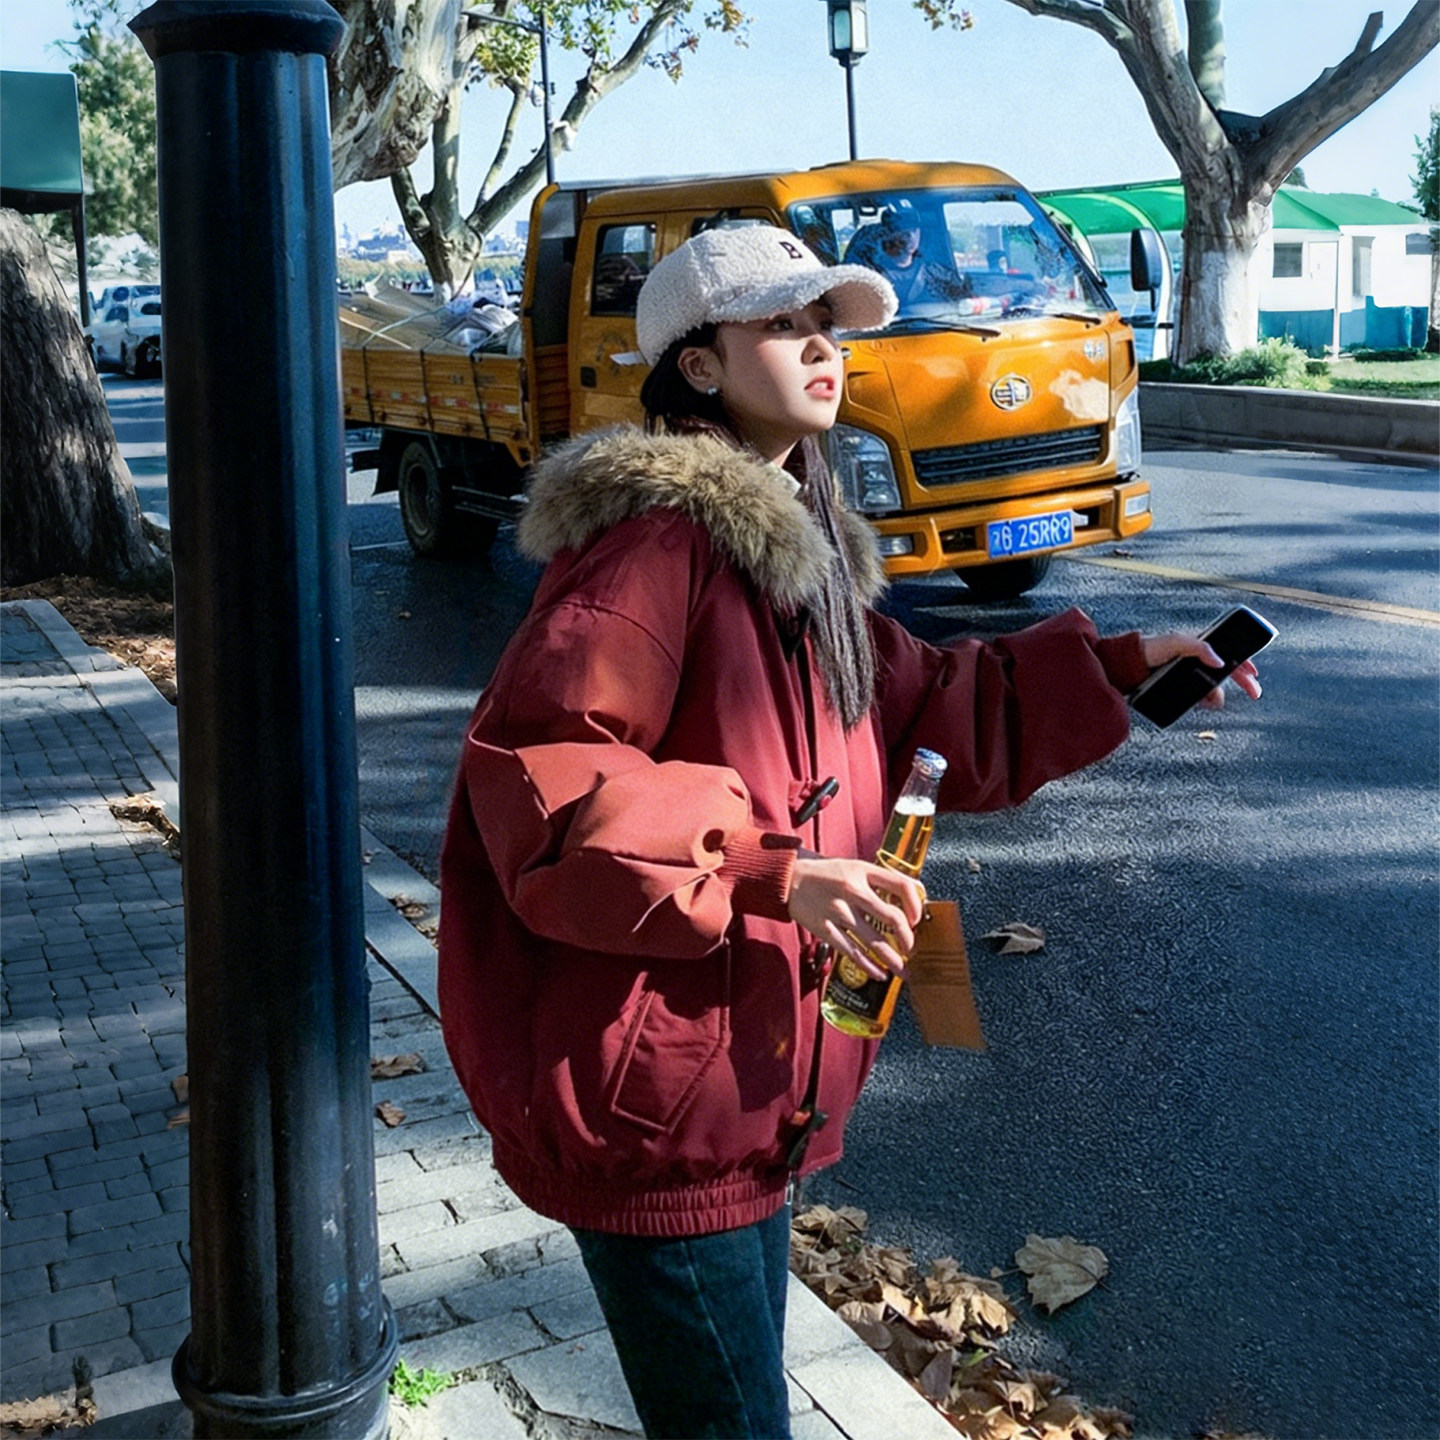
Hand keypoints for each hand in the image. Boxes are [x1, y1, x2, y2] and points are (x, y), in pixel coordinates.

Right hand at [787, 854, 925, 981]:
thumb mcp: (854, 867)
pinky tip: (879, 974)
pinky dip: (868, 966)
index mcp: (863, 872)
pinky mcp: (825, 928)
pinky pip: (852, 952)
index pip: (901, 885)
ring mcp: (838, 911)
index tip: (916, 919)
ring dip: (893, 960)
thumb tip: (910, 894)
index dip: (916, 904)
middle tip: (911, 949)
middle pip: (892, 917)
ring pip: (874, 941)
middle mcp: (853, 891)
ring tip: (903, 971)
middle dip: (908, 939)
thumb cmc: (826, 873)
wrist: (789, 879)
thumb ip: (879, 879)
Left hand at [1140, 632, 1261, 708]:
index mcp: (1198, 646)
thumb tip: (1220, 662)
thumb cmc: (1149, 648)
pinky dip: (1206, 701)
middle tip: (1254, 693)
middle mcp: (1197, 661)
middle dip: (1243, 682)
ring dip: (1219, 694)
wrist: (1128, 666)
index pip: (1228, 653)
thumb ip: (1198, 647)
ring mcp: (1189, 675)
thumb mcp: (1175, 642)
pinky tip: (1204, 703)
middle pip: (1227, 672)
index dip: (1243, 662)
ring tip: (1213, 700)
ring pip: (1214, 687)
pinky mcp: (1180, 688)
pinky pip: (1200, 697)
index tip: (1254, 673)